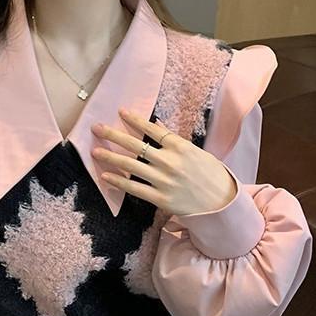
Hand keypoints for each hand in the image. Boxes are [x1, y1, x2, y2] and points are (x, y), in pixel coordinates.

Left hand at [91, 106, 237, 219]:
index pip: (153, 129)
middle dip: (114, 135)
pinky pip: (135, 188)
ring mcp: (164, 181)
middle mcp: (170, 162)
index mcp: (180, 147)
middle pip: (136, 145)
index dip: (135, 120)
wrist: (220, 204)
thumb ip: (174, 140)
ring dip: (111, 157)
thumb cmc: (210, 175)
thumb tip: (158, 125)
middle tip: (97, 128)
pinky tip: (105, 176)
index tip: (121, 112)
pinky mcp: (160, 198)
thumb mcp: (195, 152)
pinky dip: (119, 182)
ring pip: (131, 166)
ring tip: (95, 151)